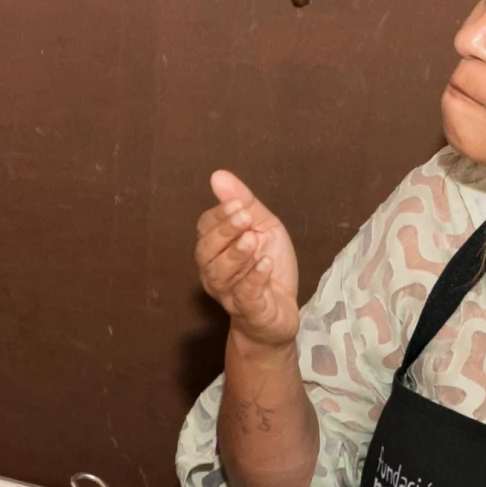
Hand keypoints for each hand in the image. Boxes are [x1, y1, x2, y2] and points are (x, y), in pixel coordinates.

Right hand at [196, 169, 299, 348]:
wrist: (280, 312)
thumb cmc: (267, 267)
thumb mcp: (263, 228)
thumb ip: (243, 202)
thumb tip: (218, 175)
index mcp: (215, 249)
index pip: (205, 228)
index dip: (219, 216)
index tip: (238, 204)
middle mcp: (213, 271)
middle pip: (206, 251)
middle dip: (224, 231)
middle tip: (244, 218)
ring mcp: (228, 293)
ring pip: (219, 274)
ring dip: (235, 254)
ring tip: (252, 241)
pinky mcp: (249, 311)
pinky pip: (244, 295)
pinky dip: (253, 278)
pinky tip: (264, 264)